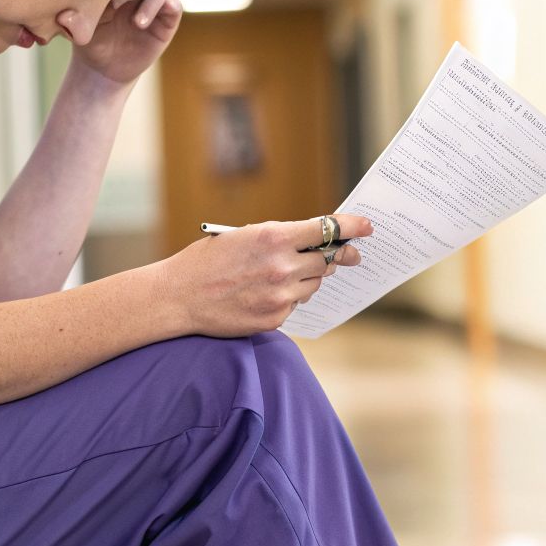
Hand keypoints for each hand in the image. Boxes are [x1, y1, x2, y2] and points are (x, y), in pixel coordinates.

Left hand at [70, 0, 181, 85]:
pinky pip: (174, 6)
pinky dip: (166, 7)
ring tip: (136, 22)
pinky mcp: (167, 20)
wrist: (104, 69)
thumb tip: (64, 17)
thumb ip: (72, 21)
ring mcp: (154, 3)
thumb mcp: (79, 30)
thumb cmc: (90, 41)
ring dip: (151, 0)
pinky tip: (143, 23)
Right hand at [157, 214, 372, 337]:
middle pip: (327, 259)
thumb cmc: (207, 261)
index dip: (352, 227)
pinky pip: (295, 303)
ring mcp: (280, 295)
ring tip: (279, 273)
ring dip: (307, 276)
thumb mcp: (243, 237)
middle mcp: (282, 266)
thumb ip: (280, 239)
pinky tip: (264, 292)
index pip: (326, 229)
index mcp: (273, 237)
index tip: (367, 227)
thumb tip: (314, 241)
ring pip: (314, 283)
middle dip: (333, 255)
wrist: (178, 297)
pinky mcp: (275, 318)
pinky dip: (288, 296)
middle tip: (340, 254)